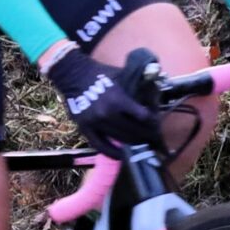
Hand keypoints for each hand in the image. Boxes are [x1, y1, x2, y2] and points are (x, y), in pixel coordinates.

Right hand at [44, 46, 161, 155]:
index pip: (143, 117)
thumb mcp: (121, 75)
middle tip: (152, 136)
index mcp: (118, 99)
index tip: (156, 123)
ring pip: (120, 139)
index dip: (152, 121)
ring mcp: (95, 123)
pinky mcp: (84, 128)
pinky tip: (121, 155)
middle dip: (146, 135)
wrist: (73, 74)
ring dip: (133, 143)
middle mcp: (107, 114)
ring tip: (140, 143)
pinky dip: (112, 153)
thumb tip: (152, 99)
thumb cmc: (99, 73)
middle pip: (134, 131)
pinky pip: (100, 146)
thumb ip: (136, 87)